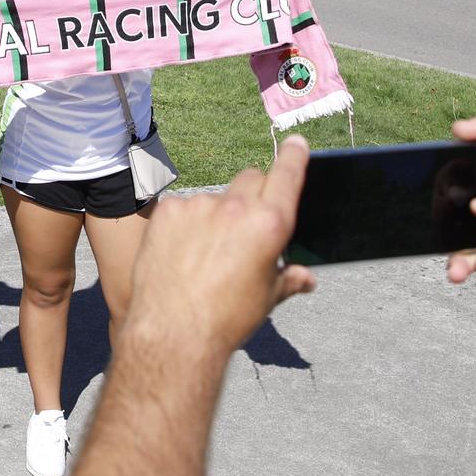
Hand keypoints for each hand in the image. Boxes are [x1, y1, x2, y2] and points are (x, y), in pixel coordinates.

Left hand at [124, 136, 316, 358]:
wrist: (174, 333)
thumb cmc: (226, 320)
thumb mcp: (266, 299)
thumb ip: (288, 278)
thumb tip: (306, 278)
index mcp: (270, 224)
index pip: (287, 174)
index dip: (294, 156)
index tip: (296, 142)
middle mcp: (237, 207)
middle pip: (251, 178)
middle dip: (253, 194)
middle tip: (242, 227)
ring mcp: (199, 205)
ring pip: (215, 197)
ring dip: (215, 215)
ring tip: (203, 254)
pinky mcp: (169, 209)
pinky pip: (183, 207)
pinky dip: (184, 224)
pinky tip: (179, 253)